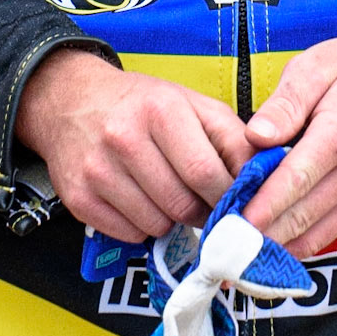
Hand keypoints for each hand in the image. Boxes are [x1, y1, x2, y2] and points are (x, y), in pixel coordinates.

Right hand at [16, 49, 252, 241]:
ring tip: (167, 194)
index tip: (237, 204)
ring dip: (172, 220)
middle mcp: (124, 139)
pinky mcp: (79, 199)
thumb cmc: (142, 104)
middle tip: (205, 205)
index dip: (227, 196)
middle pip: (182, 205)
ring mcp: (98, 171)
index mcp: (160, 111)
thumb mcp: (192, 105)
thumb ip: (232, 139)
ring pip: (156, 225)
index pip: (205, 173)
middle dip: (202, 213)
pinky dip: (142, 226)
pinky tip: (140, 200)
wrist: (70, 101)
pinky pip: (129, 234)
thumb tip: (266, 178)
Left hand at [242, 31, 336, 258]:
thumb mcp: (316, 66)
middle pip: (303, 214)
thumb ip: (284, 104)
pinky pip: (329, 231)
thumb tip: (254, 136)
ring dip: (278, 248)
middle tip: (224, 248)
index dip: (263, 205)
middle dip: (261, 236)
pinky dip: (299, 244)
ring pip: (316, 232)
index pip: (295, 179)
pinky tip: (270, 248)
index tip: (233, 223)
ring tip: (238, 255)